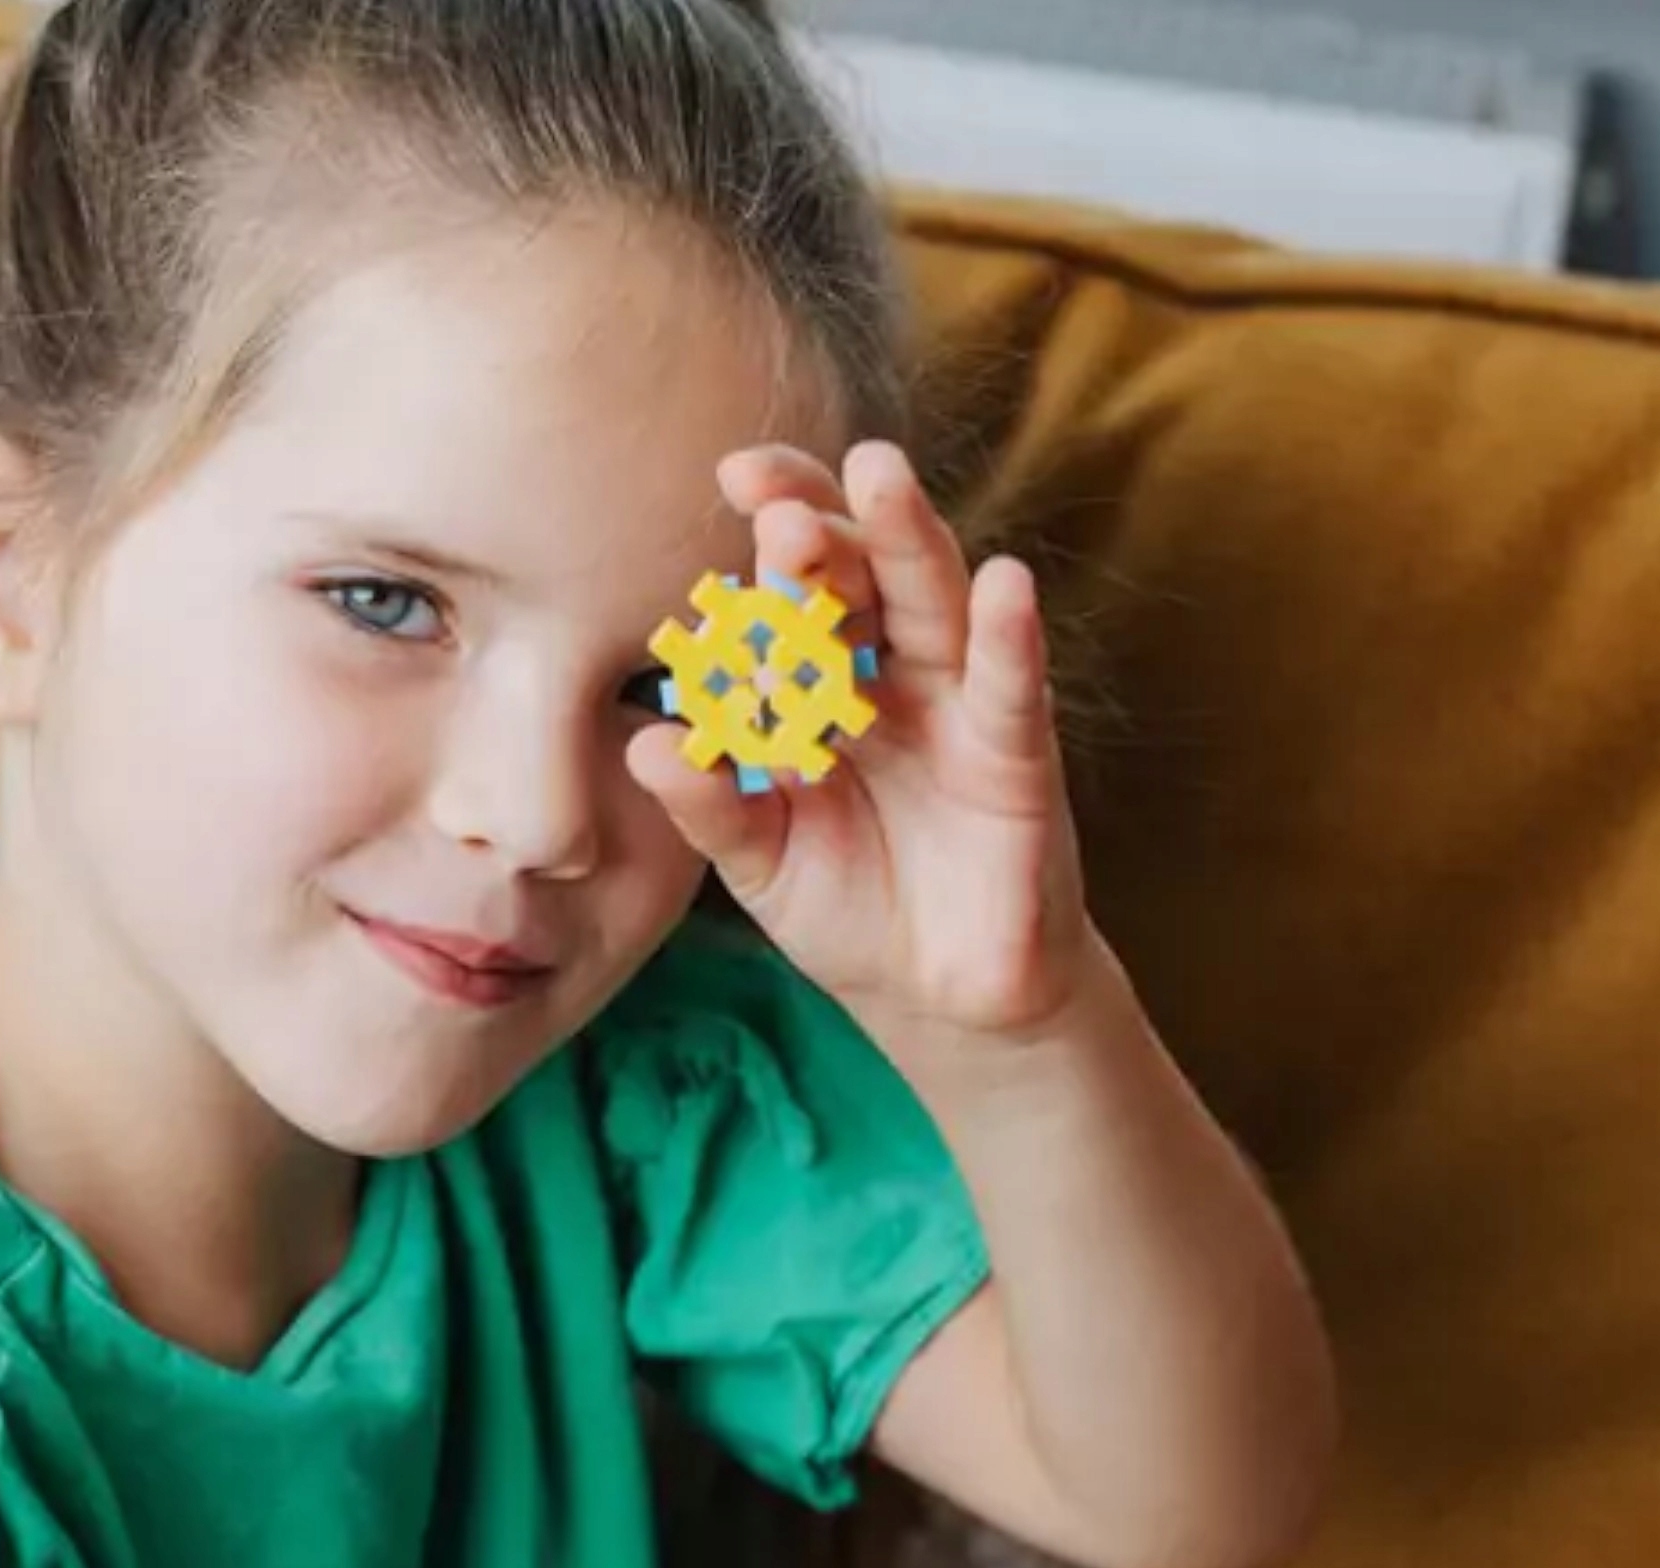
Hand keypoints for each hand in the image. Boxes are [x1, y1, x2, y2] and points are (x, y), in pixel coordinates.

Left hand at [628, 440, 1097, 1046]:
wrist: (939, 998)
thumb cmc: (850, 909)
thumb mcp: (761, 860)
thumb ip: (710, 804)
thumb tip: (642, 745)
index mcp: (825, 682)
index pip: (799, 586)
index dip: (773, 530)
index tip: (730, 477)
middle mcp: (893, 673)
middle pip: (861, 573)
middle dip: (822, 524)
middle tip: (771, 491)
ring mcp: (958, 705)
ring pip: (935, 603)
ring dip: (909, 538)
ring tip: (879, 477)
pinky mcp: (1016, 756)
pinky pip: (1011, 688)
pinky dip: (1010, 637)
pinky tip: (1003, 587)